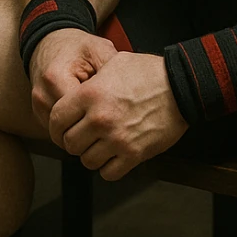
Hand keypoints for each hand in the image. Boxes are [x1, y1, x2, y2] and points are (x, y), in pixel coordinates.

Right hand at [28, 28, 117, 130]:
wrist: (51, 43)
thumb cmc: (78, 47)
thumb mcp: (99, 50)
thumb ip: (112, 70)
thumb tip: (131, 93)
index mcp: (56, 78)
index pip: (78, 113)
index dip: (100, 115)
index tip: (115, 113)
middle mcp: (42, 95)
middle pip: (70, 127)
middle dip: (91, 127)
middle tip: (110, 120)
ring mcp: (37, 106)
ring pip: (63, 133)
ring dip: (81, 129)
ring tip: (98, 116)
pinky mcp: (38, 113)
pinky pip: (58, 130)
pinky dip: (73, 126)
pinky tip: (85, 115)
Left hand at [48, 52, 189, 180]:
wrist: (181, 86)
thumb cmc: (148, 72)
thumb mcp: (113, 64)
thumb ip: (90, 81)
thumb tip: (74, 94)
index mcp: (89, 94)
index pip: (55, 119)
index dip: (56, 126)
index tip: (62, 128)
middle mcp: (99, 118)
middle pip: (69, 143)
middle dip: (73, 140)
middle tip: (83, 136)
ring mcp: (116, 138)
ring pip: (87, 160)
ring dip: (91, 154)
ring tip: (100, 144)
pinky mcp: (134, 154)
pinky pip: (108, 173)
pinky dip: (108, 167)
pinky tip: (114, 155)